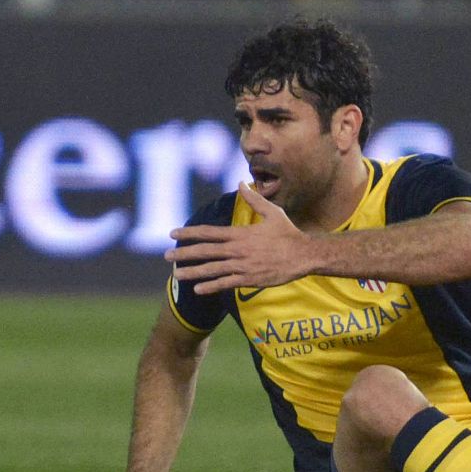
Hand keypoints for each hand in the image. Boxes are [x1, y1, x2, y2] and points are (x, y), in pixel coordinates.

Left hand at [164, 183, 315, 294]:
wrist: (304, 255)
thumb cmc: (288, 233)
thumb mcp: (273, 212)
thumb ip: (254, 199)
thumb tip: (240, 182)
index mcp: (240, 234)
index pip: (209, 232)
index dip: (189, 233)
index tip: (173, 233)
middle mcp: (238, 250)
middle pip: (205, 251)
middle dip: (184, 253)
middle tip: (167, 255)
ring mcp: (243, 266)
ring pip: (212, 269)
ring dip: (192, 272)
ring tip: (176, 274)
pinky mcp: (250, 279)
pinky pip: (226, 283)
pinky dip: (211, 286)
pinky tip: (198, 289)